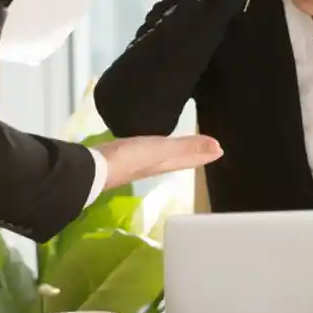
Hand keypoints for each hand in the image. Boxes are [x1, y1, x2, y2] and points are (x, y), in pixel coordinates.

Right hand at [97, 134, 222, 191]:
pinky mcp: (123, 158)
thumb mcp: (160, 150)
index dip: (205, 154)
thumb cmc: (127, 158)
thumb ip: (187, 147)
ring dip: (176, 151)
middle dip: (194, 154)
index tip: (220, 149)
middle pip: (180, 160)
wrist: (92, 169)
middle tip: (207, 147)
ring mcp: (138, 164)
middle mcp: (155, 166)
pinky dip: (156, 147)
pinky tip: (151, 142)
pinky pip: (148, 151)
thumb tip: (218, 147)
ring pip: (164, 157)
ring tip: (184, 144)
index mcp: (165, 164)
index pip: (190, 159)